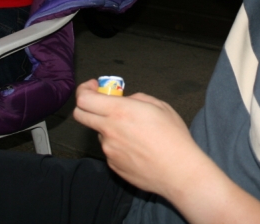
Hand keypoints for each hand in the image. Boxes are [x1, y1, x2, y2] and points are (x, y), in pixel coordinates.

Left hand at [73, 80, 206, 197]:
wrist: (179, 171)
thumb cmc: (174, 137)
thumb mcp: (159, 106)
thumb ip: (136, 99)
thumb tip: (125, 101)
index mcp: (119, 111)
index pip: (84, 98)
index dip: (84, 90)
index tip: (94, 87)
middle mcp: (109, 130)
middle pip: (80, 115)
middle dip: (85, 105)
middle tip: (101, 104)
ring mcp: (109, 150)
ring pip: (100, 133)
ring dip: (109, 127)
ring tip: (135, 133)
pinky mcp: (113, 165)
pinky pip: (110, 150)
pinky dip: (118, 145)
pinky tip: (138, 148)